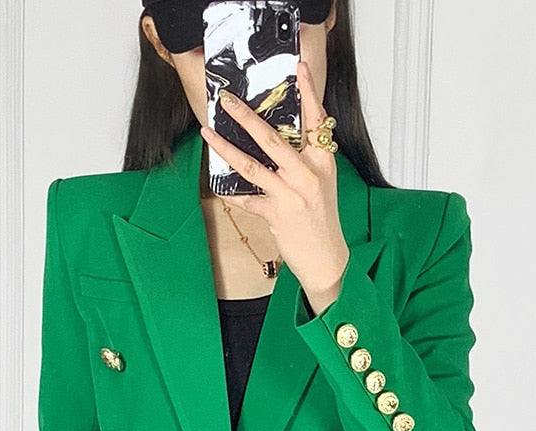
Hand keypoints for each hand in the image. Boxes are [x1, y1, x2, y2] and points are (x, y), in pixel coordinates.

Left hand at [200, 60, 349, 314]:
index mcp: (323, 162)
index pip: (317, 119)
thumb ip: (303, 163)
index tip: (298, 67)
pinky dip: (232, 195)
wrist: (327, 258)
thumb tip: (275, 144)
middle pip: (273, 138)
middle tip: (228, 101)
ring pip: (253, 165)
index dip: (308, 92)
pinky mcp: (277, 214)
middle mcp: (308, 174)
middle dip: (246, 117)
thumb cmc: (322, 221)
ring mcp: (292, 194)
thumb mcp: (320, 185)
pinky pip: (247, 200)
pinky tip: (219, 188)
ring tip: (209, 133)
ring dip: (226, 148)